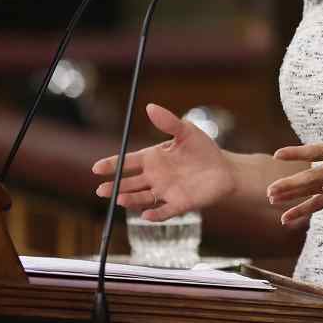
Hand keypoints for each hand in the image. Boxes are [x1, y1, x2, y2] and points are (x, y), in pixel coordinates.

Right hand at [92, 103, 237, 221]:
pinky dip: (155, 214)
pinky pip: (164, 211)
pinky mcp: (179, 204)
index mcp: (153, 158)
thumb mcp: (186, 131)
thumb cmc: (203, 149)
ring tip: (119, 199)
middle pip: (129, 183)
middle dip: (114, 186)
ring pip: (142, 198)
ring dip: (130, 199)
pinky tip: (146, 215)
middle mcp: (155, 177)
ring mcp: (165, 192)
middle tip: (100, 189)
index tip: (96, 167)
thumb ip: (168, 121)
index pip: (127, 162)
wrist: (225, 169)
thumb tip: (149, 107)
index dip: (111, 165)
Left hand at [266, 76, 322, 227]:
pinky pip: (321, 204)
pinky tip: (287, 218)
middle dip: (290, 186)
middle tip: (269, 191)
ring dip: (292, 198)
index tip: (278, 154)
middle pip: (311, 179)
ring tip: (271, 200)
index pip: (316, 151)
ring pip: (313, 193)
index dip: (297, 153)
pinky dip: (304, 211)